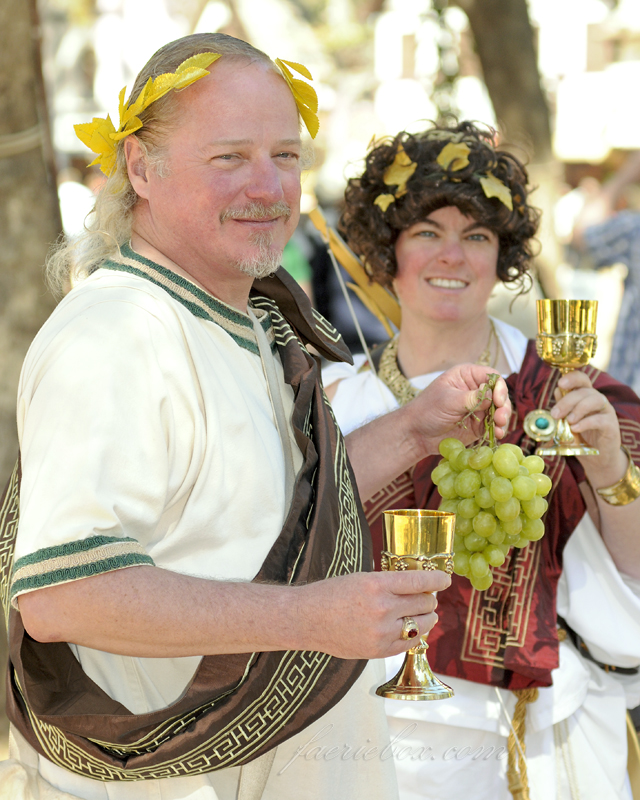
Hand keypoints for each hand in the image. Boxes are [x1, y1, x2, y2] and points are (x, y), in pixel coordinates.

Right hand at [297, 570, 450, 659]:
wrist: (307, 619)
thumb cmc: (332, 594)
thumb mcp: (362, 578)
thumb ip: (389, 584)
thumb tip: (418, 587)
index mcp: (377, 585)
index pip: (420, 582)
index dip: (437, 581)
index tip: (445, 580)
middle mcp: (382, 609)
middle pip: (424, 604)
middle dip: (428, 599)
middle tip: (426, 597)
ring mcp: (381, 632)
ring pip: (421, 625)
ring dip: (425, 618)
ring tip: (421, 614)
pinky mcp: (378, 651)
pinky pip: (409, 644)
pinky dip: (414, 635)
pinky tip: (409, 629)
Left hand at [407, 363, 510, 452]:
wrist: (417, 433)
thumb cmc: (427, 410)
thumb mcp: (448, 401)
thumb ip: (471, 398)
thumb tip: (492, 394)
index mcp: (467, 376)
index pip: (491, 376)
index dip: (499, 387)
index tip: (498, 400)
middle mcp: (475, 390)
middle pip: (499, 394)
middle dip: (503, 405)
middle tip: (500, 417)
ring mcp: (479, 408)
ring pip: (499, 410)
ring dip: (503, 418)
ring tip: (499, 427)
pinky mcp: (479, 425)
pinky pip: (494, 425)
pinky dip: (498, 430)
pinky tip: (497, 434)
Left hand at [552, 370, 626, 485]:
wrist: (597, 457)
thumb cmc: (580, 437)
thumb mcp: (567, 421)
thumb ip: (563, 407)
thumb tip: (557, 391)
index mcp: (585, 396)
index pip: (582, 379)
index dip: (572, 378)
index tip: (560, 384)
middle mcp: (597, 400)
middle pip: (584, 390)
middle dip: (567, 401)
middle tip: (556, 414)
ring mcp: (606, 411)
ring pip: (594, 400)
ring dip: (578, 409)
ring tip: (568, 421)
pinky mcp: (611, 425)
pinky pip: (600, 419)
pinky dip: (586, 423)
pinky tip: (576, 428)